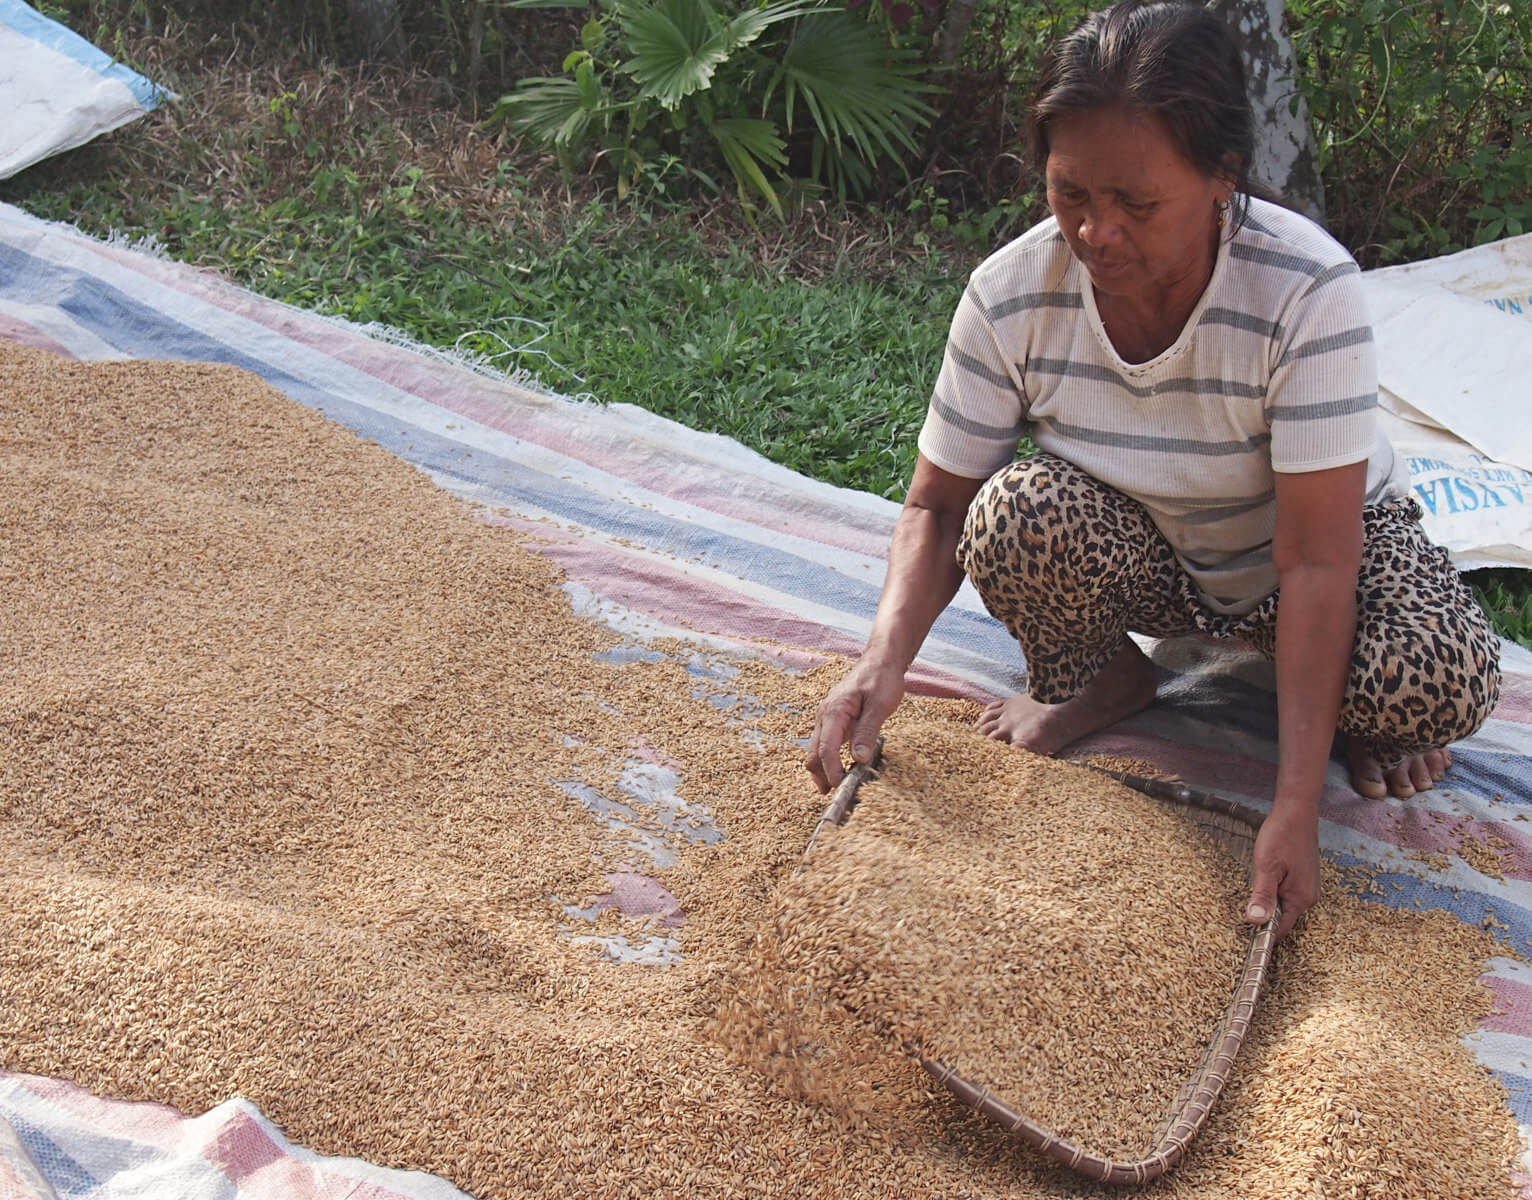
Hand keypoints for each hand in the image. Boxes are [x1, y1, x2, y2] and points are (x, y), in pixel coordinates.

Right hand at [804, 658, 905, 793]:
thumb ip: (867, 732)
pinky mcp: (833, 720)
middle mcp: (824, 715)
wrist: (880, 660)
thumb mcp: (880, 705)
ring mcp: (826, 717)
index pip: (826, 748)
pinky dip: (829, 759)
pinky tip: (843, 768)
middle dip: (821, 776)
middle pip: (814, 753)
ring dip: (823, 769)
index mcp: (834, 711)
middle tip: (835, 796)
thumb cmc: (881, 679)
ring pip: (816, 750)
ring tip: (837, 787)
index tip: (842, 787)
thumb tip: (859, 759)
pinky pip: (825, 743)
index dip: (832, 771)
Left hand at [1245, 802, 1319, 939]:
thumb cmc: (1281, 836)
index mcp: (1301, 898)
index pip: (1280, 929)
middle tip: (1241, 910)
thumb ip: (1263, 895)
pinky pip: (1287, 893)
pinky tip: (1265, 879)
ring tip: (1254, 889)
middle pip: (1282, 918)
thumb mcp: (1266, 866)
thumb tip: (1257, 921)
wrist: (1296, 812)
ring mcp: (1308, 887)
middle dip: (1264, 916)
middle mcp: (1309, 896)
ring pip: (1283, 904)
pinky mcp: (1304, 877)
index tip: (1244, 941)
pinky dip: (1274, 891)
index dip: (1262, 936)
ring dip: (1268, 902)